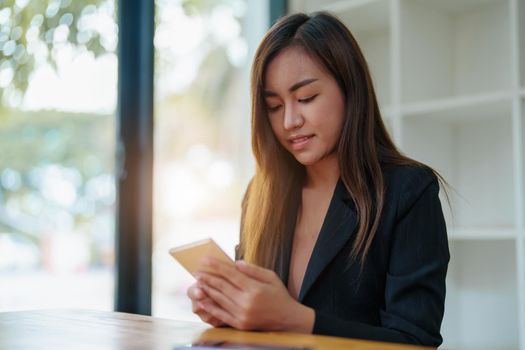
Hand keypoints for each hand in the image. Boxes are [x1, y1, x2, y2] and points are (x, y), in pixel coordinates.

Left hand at [193, 258, 313, 331]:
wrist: (287, 319)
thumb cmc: (279, 295)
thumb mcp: (271, 277)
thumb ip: (253, 270)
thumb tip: (236, 263)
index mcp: (254, 289)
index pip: (231, 274)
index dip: (217, 266)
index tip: (206, 259)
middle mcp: (246, 302)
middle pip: (222, 287)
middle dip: (207, 277)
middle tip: (196, 271)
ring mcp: (242, 315)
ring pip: (219, 299)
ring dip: (207, 290)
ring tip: (197, 282)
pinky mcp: (240, 324)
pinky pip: (221, 314)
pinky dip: (210, 307)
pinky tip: (202, 301)